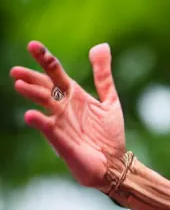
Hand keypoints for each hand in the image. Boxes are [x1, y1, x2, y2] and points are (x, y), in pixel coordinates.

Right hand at [10, 41, 125, 190]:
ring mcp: (61, 124)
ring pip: (45, 106)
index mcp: (74, 96)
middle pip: (46, 89)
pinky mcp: (62, 142)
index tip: (32, 45)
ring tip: (20, 86)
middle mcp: (64, 108)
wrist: (114, 164)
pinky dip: (40, 122)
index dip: (45, 60)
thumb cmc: (109, 135)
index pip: (56, 74)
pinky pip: (49, 130)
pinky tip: (31, 115)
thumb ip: (103, 75)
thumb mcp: (110, 101)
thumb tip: (102, 45)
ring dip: (33, 96)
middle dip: (32, 79)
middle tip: (16, 71)